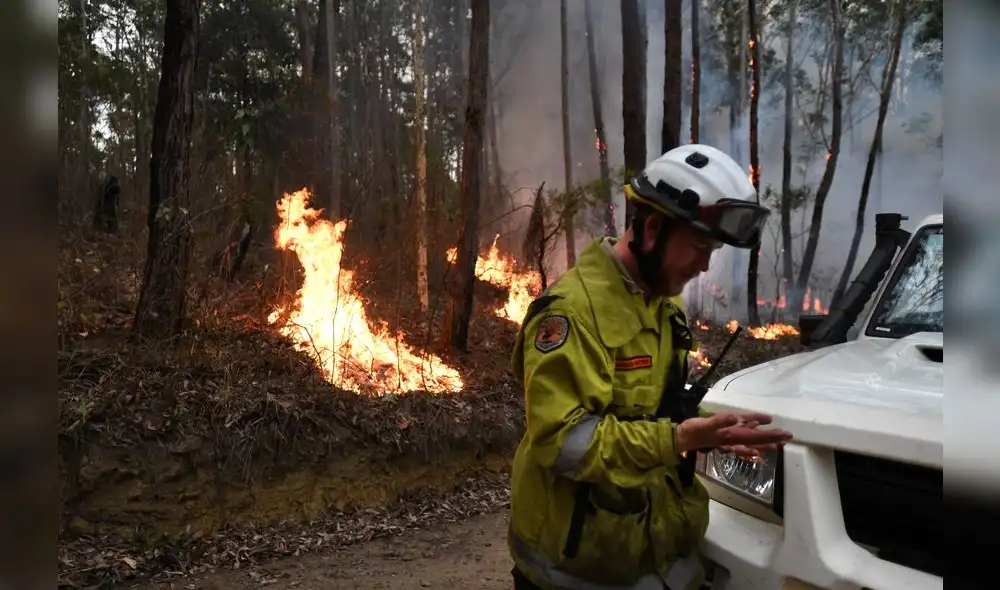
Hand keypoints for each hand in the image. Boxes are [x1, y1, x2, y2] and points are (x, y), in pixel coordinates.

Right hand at [674, 413, 792, 454]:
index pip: (757, 435)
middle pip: (757, 440)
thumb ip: (722, 421)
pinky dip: (749, 445)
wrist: (682, 439)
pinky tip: (753, 447)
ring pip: (750, 443)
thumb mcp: (708, 423)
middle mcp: (734, 440)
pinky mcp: (723, 440)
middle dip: (772, 439)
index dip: (771, 434)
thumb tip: (737, 418)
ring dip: (764, 444)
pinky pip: (739, 443)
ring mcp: (729, 441)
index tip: (785, 433)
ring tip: (778, 444)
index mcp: (733, 435)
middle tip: (788, 437)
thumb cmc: (694, 430)